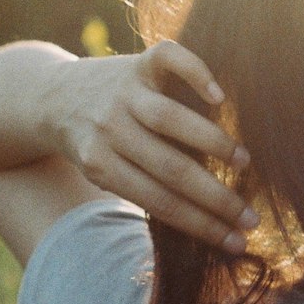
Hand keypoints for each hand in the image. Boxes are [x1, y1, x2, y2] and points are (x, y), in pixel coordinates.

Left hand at [50, 40, 257, 252]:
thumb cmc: (93, 145)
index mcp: (101, 167)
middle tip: (252, 218)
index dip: (202, 226)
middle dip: (217, 199)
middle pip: (171, 169)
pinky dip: (196, 73)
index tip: (237, 243)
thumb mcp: (104, 172)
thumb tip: (210, 221)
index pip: (161, 203)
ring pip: (170, 120)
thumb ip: (144, 187)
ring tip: (244, 162)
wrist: (50, 97)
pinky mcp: (136, 63)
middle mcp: (111, 130)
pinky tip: (219, 96)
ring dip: (213, 143)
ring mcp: (123, 94)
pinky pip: (168, 60)